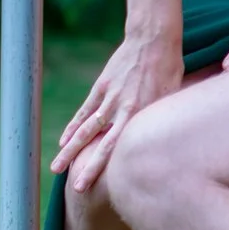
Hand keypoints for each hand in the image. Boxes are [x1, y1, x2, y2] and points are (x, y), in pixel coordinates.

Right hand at [51, 32, 185, 192]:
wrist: (153, 39)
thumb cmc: (169, 70)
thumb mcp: (171, 99)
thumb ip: (160, 122)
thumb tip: (164, 142)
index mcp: (142, 115)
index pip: (123, 149)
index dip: (112, 169)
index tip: (108, 188)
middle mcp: (123, 110)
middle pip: (100, 145)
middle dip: (88, 168)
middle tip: (77, 190)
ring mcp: (109, 98)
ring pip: (86, 129)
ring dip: (70, 150)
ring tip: (56, 168)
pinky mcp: (101, 86)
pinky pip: (84, 111)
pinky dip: (73, 126)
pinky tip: (63, 141)